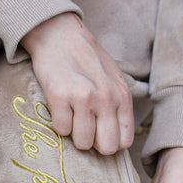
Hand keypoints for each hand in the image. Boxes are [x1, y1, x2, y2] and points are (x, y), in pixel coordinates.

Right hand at [21, 12, 133, 154]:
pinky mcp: (59, 96)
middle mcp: (106, 97)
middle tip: (84, 126)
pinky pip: (61, 129)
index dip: (110, 141)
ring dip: (74, 133)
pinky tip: (60, 106)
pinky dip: (58, 122)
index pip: (124, 141)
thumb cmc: (87, 60)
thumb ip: (118, 108)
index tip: (99, 131)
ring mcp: (83, 97)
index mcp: (122, 95)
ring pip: (82, 143)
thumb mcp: (113, 80)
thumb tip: (117, 142)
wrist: (58, 34)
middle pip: (105, 148)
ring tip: (71, 113)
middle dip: (94, 142)